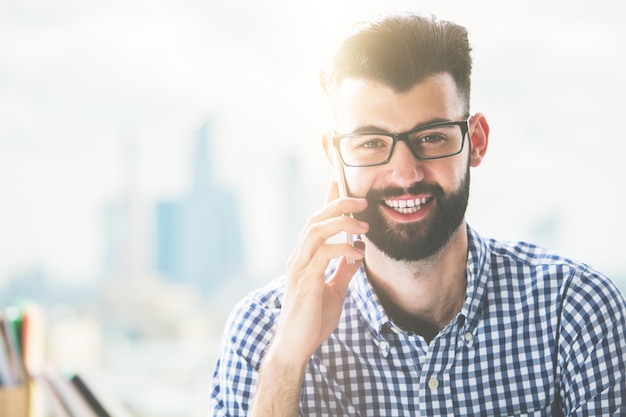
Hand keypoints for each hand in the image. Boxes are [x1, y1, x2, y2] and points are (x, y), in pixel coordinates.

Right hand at [272, 181, 367, 367]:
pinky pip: (322, 255)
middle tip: (362, 199)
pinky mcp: (304, 281)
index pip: (316, 222)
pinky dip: (341, 248)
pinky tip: (358, 253)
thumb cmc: (313, 320)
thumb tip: (356, 253)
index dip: (327, 201)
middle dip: (338, 204)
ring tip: (364, 224)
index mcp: (305, 258)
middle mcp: (299, 258)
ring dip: (342, 222)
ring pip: (316, 231)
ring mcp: (299, 268)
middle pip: (315, 219)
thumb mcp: (335, 290)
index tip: (339, 182)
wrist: (297, 346)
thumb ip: (343, 271)